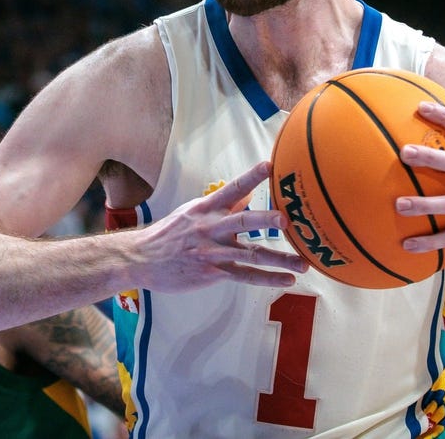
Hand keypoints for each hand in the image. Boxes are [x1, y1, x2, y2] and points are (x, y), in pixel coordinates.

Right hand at [132, 160, 306, 291]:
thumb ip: (222, 204)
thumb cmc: (169, 234)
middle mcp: (211, 228)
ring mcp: (213, 252)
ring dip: (279, 258)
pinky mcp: (213, 273)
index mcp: (206, 208)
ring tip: (303, 263)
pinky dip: (267, 279)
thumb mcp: (193, 212)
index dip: (251, 177)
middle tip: (287, 219)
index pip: (232, 188)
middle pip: (243, 221)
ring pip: (251, 254)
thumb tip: (247, 192)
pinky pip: (245, 276)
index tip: (269, 165)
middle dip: (266, 219)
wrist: (141, 259)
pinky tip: (287, 279)